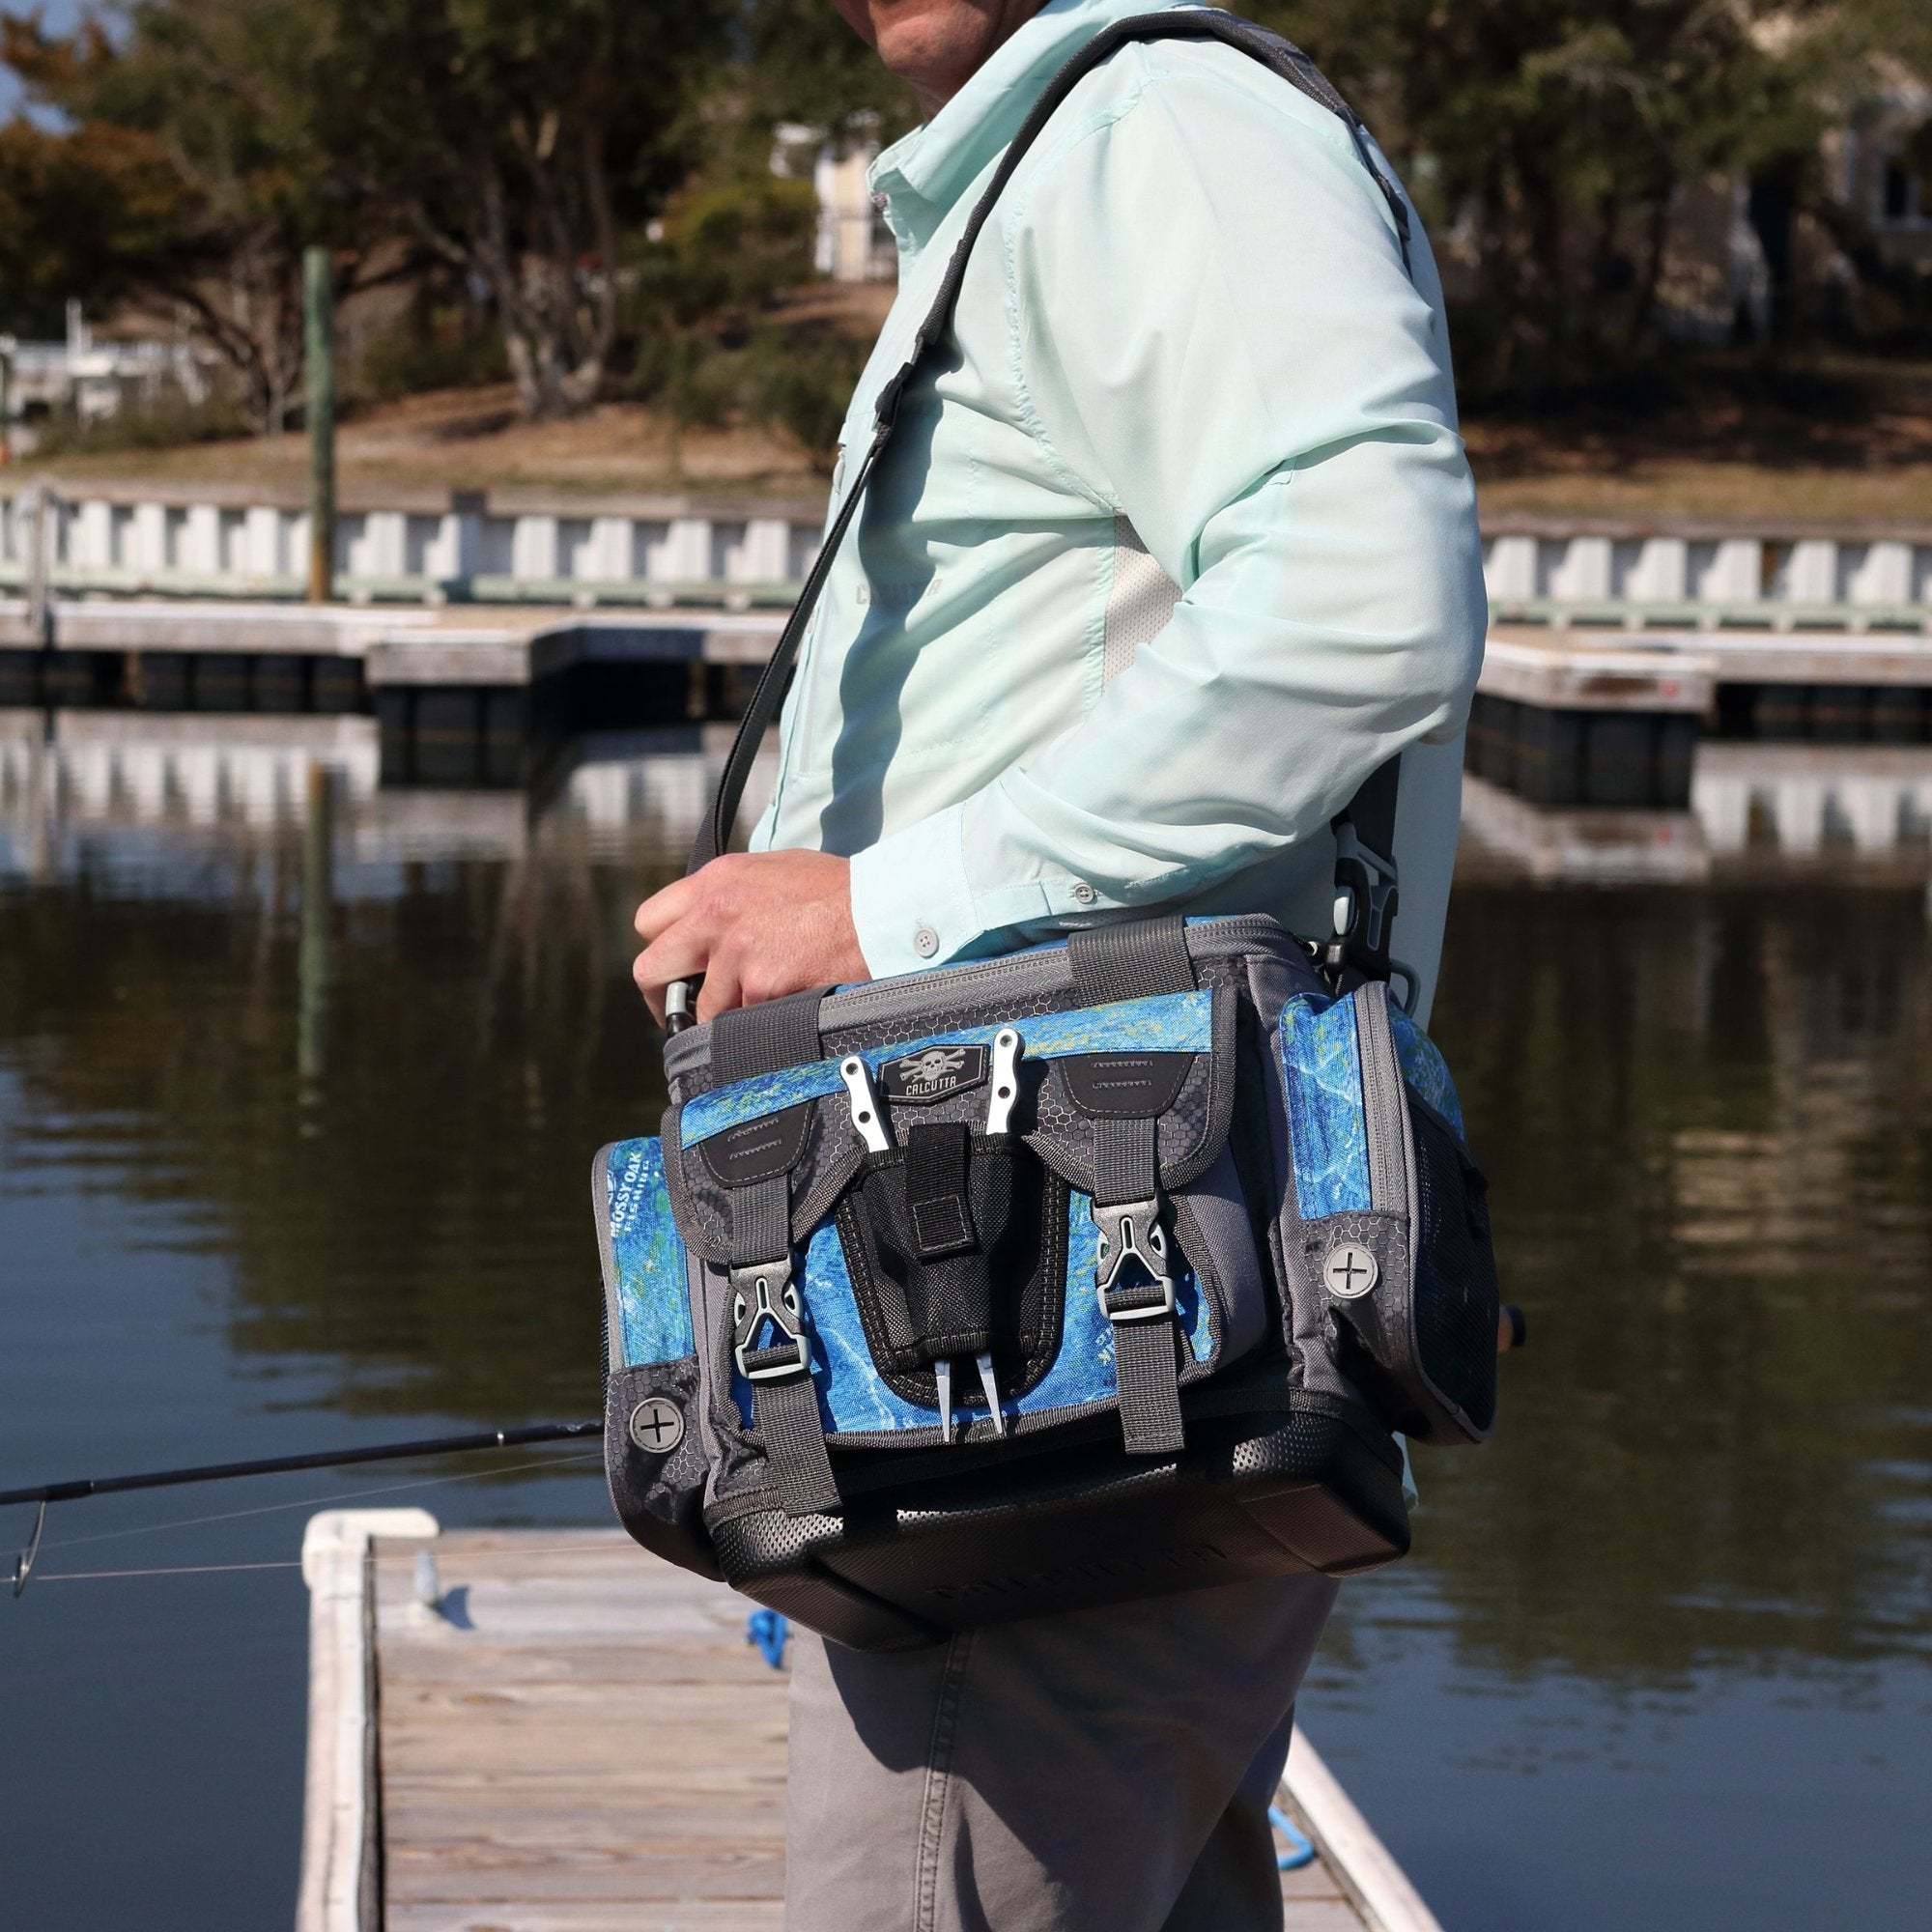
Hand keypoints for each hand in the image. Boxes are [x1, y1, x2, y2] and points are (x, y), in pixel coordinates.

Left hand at [632, 850, 870, 1026]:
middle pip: (650, 968)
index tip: (673, 973)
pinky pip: (742, 1020)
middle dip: (665, 997)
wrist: (879, 908)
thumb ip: (730, 893)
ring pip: (701, 1007)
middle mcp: (714, 913)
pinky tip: (786, 1005)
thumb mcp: (772, 869)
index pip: (648, 921)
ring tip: (761, 1006)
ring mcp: (736, 951)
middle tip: (686, 1011)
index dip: (659, 951)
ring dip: (725, 1014)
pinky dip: (761, 1020)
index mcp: (715, 880)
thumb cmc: (837, 889)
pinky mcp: (761, 985)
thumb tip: (705, 927)